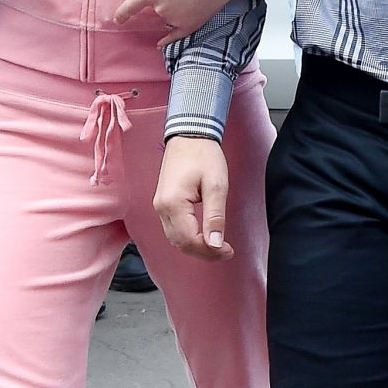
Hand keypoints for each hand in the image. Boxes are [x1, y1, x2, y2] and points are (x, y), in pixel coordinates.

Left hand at [116, 0, 263, 35]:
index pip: (130, 6)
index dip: (122, 13)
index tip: (117, 19)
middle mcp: (161, 8)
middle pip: (153, 8)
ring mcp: (175, 20)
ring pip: (166, 18)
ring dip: (170, 10)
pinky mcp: (189, 27)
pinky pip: (173, 36)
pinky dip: (166, 40)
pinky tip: (160, 43)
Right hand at [154, 137, 233, 259]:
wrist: (189, 135)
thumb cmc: (203, 155)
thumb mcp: (216, 186)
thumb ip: (215, 217)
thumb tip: (215, 243)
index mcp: (173, 204)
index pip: (189, 240)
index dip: (209, 251)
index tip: (227, 250)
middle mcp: (161, 207)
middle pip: (180, 243)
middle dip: (203, 252)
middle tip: (224, 252)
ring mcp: (160, 205)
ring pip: (175, 238)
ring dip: (196, 247)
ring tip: (216, 246)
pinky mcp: (163, 203)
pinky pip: (173, 229)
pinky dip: (188, 238)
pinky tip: (203, 236)